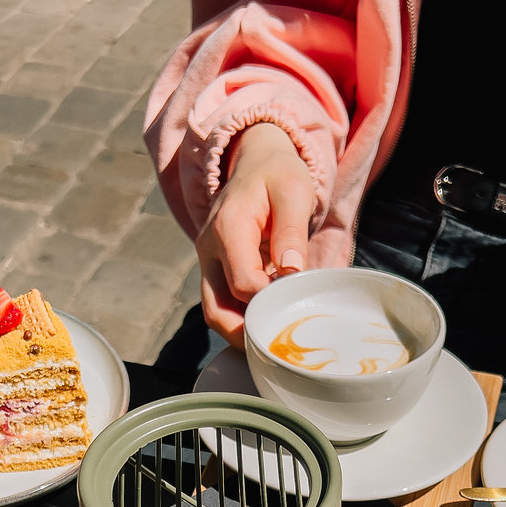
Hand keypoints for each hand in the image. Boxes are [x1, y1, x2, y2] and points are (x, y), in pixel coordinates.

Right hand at [196, 122, 314, 347]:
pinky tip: (270, 322)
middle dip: (245, 333)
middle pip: (216, 310)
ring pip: (214, 313)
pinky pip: (222, 304)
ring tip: (275, 339)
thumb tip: (291, 269)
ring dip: (241, 332)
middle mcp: (210, 250)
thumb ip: (291, 230)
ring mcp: (209, 262)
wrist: (257, 162)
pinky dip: (242, 319)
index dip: (269, 300)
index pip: (243, 283)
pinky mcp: (216, 270)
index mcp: (228, 229)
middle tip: (280, 344)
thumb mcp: (294, 190)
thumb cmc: (278, 175)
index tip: (296, 300)